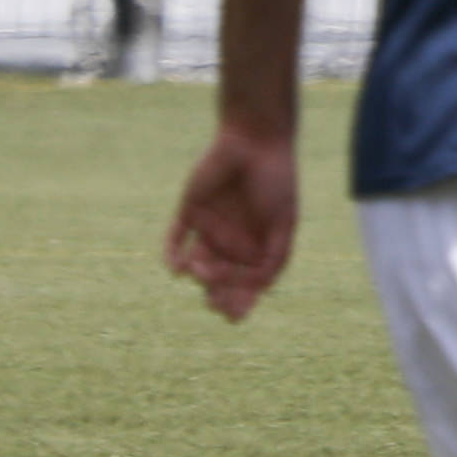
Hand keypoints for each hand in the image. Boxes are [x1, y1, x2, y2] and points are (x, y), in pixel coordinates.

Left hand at [165, 123, 299, 320]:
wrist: (255, 141)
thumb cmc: (276, 182)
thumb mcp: (284, 224)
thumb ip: (274, 258)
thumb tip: (259, 291)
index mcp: (257, 248)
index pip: (246, 286)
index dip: (240, 304)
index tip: (236, 315)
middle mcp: (232, 243)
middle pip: (220, 281)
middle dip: (218, 295)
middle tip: (216, 301)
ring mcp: (210, 229)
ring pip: (198, 265)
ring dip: (199, 276)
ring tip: (201, 270)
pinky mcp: (190, 212)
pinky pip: (175, 239)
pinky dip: (172, 256)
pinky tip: (177, 268)